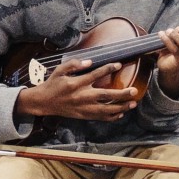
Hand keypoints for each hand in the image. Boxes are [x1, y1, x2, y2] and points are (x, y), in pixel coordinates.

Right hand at [17, 58, 138, 121]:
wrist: (44, 102)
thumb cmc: (52, 84)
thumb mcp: (59, 71)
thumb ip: (73, 64)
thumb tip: (89, 61)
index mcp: (76, 83)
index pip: (95, 75)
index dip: (107, 69)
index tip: (118, 65)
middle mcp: (82, 96)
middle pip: (106, 95)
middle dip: (122, 94)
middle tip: (134, 91)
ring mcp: (83, 108)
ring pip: (106, 109)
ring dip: (121, 107)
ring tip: (133, 104)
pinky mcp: (83, 115)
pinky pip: (100, 117)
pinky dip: (111, 116)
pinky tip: (120, 113)